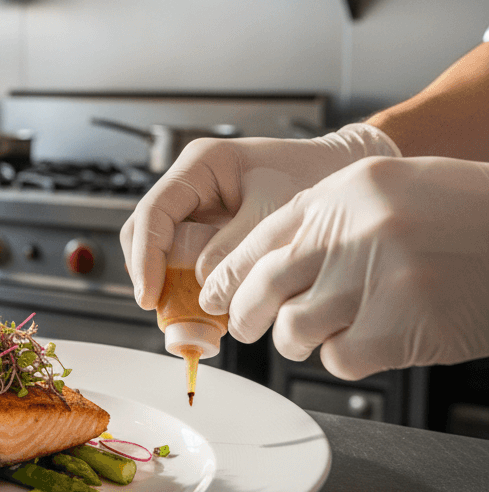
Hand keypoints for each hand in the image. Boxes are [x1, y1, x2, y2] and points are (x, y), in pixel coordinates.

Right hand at [119, 123, 398, 309]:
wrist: (346, 172)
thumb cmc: (317, 176)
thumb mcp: (275, 212)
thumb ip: (235, 250)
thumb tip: (203, 291)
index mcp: (201, 166)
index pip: (153, 213)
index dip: (146, 258)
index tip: (150, 296)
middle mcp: (193, 189)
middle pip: (148, 238)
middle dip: (158, 280)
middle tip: (174, 318)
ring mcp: (201, 214)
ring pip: (166, 258)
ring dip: (176, 293)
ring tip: (199, 325)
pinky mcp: (214, 238)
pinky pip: (191, 270)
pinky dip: (197, 296)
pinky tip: (214, 318)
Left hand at [199, 156, 488, 379]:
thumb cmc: (465, 214)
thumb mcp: (387, 191)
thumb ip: (329, 217)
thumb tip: (269, 262)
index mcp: (343, 192)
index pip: (262, 238)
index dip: (231, 273)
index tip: (216, 293)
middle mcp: (352, 230)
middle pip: (265, 286)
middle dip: (246, 315)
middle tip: (246, 327)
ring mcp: (376, 279)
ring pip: (295, 328)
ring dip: (299, 340)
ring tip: (323, 332)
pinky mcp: (402, 327)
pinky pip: (340, 358)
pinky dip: (344, 358)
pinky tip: (368, 343)